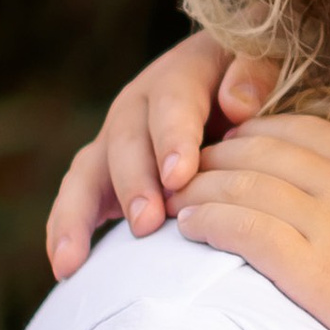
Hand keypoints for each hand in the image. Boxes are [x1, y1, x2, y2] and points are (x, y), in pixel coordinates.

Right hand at [47, 31, 273, 277]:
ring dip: (81, 216)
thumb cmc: (254, 83)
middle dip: (134, 184)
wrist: (230, 88)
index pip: (173, 104)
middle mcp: (138, 107)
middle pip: (127, 143)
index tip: (179, 177)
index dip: (174, 138)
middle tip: (147, 223)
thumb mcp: (265, 61)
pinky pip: (77, 200)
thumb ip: (257, 72)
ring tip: (74, 259)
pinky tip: (65, 268)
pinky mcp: (106, 174)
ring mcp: (117, 142)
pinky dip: (67, 230)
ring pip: (88, 173)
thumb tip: (238, 104)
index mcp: (180, 77)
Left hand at [174, 113, 329, 329]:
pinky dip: (210, 220)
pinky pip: (244, 229)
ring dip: (204, 184)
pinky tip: (189, 224)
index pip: (305, 131)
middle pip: (265, 150)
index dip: (263, 131)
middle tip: (191, 162)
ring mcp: (329, 223)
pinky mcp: (311, 270)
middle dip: (221, 152)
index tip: (238, 141)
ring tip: (176, 193)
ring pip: (246, 184)